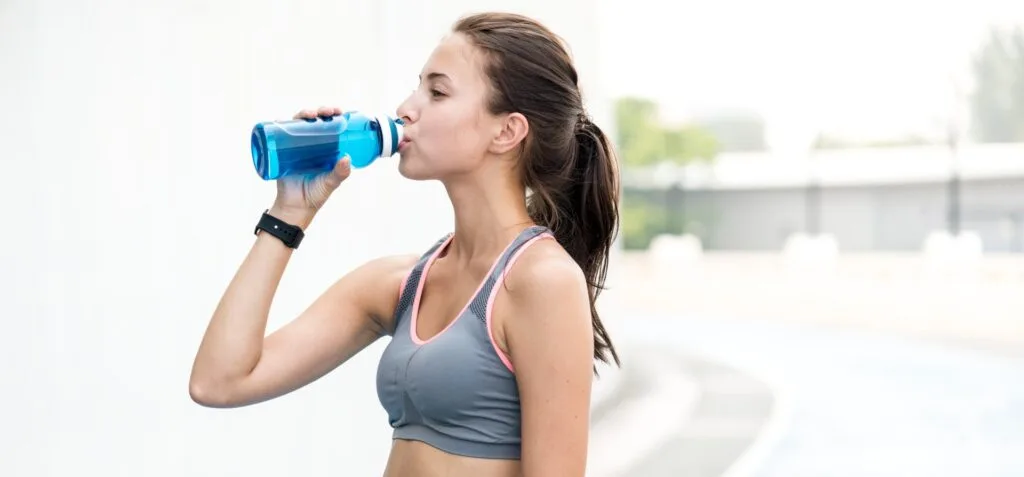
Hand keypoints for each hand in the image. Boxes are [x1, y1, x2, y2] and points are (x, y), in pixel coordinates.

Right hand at [269, 106, 351, 225]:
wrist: (295, 207)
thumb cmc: (315, 195)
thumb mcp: (330, 183)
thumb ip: (339, 173)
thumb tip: (347, 157)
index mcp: (326, 149)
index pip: (330, 127)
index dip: (334, 116)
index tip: (338, 111)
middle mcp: (311, 145)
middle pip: (315, 121)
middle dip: (320, 111)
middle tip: (326, 112)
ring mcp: (295, 147)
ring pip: (298, 124)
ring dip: (302, 114)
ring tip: (308, 114)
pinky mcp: (281, 152)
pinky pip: (279, 135)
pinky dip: (278, 125)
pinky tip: (281, 120)